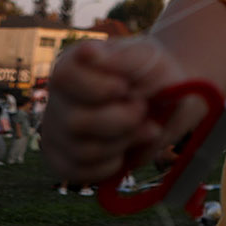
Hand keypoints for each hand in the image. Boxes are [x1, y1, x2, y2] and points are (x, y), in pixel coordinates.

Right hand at [42, 37, 186, 183]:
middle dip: (121, 119)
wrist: (169, 101)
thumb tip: (87, 52)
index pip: (64, 77)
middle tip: (143, 108)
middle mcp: (57, 100)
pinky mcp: (66, 162)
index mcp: (71, 67)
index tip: (124, 87)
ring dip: (123, 141)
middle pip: (76, 122)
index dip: (98, 88)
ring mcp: (58, 133)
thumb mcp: (147, 57)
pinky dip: (113, 162)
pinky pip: (83, 173)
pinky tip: (126, 146)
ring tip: (143, 126)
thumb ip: (122, 57)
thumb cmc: (152, 74)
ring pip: (83, 151)